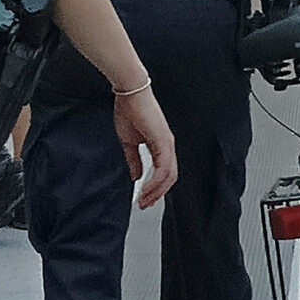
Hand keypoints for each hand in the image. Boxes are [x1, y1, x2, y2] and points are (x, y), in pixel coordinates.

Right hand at [113, 85, 178, 207]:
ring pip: (169, 176)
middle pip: (170, 178)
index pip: (164, 173)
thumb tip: (135, 176)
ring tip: (143, 200)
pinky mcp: (163, 142)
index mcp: (161, 146)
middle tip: (144, 205)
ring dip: (156, 191)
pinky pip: (163, 168)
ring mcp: (167, 144)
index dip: (155, 189)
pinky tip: (145, 188)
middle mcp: (168, 146)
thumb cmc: (129, 111)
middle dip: (157, 195)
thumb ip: (134, 160)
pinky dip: (155, 181)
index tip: (144, 199)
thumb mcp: (129, 142)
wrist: (129, 94)